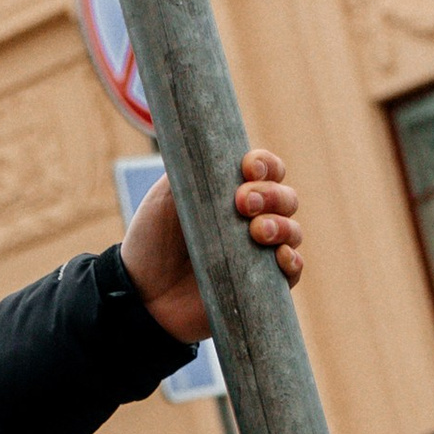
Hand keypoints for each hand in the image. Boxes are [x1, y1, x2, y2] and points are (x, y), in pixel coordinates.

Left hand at [122, 147, 302, 344]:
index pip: (267, 170)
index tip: (248, 168)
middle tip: (243, 202)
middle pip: (286, 198)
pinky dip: (292, 261)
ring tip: (256, 231)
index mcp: (234, 193)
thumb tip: (210, 140)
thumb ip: (191, 167)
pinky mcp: (262, 286)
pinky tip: (279, 256)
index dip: (266, 165)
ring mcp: (259, 253)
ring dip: (282, 226)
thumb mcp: (165, 195)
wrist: (141, 294)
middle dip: (271, 195)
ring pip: (293, 231)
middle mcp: (252, 220)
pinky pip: (292, 271)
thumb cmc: (152, 241)